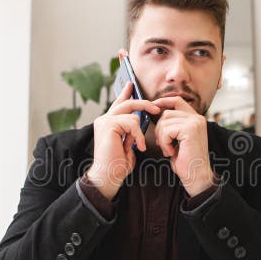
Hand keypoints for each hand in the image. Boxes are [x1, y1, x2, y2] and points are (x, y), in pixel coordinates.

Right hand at [85, 82, 160, 199]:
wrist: (109, 175)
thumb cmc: (118, 164)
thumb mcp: (128, 144)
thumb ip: (131, 131)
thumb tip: (138, 121)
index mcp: (108, 123)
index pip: (118, 104)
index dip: (125, 93)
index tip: (130, 84)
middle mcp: (104, 119)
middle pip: (127, 103)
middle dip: (143, 103)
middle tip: (156, 108)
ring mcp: (104, 121)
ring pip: (132, 113)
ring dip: (139, 131)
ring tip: (138, 145)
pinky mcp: (108, 125)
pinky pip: (131, 122)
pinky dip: (138, 135)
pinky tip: (137, 147)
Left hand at [151, 96, 215, 196]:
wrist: (196, 176)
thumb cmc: (185, 160)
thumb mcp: (178, 139)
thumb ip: (173, 125)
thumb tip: (156, 112)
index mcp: (196, 119)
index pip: (177, 101)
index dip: (163, 101)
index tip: (152, 107)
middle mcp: (197, 118)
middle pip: (167, 113)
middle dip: (159, 129)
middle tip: (164, 144)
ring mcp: (195, 123)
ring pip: (165, 122)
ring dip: (162, 138)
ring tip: (169, 150)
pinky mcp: (190, 130)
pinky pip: (167, 130)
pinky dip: (165, 143)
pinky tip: (172, 152)